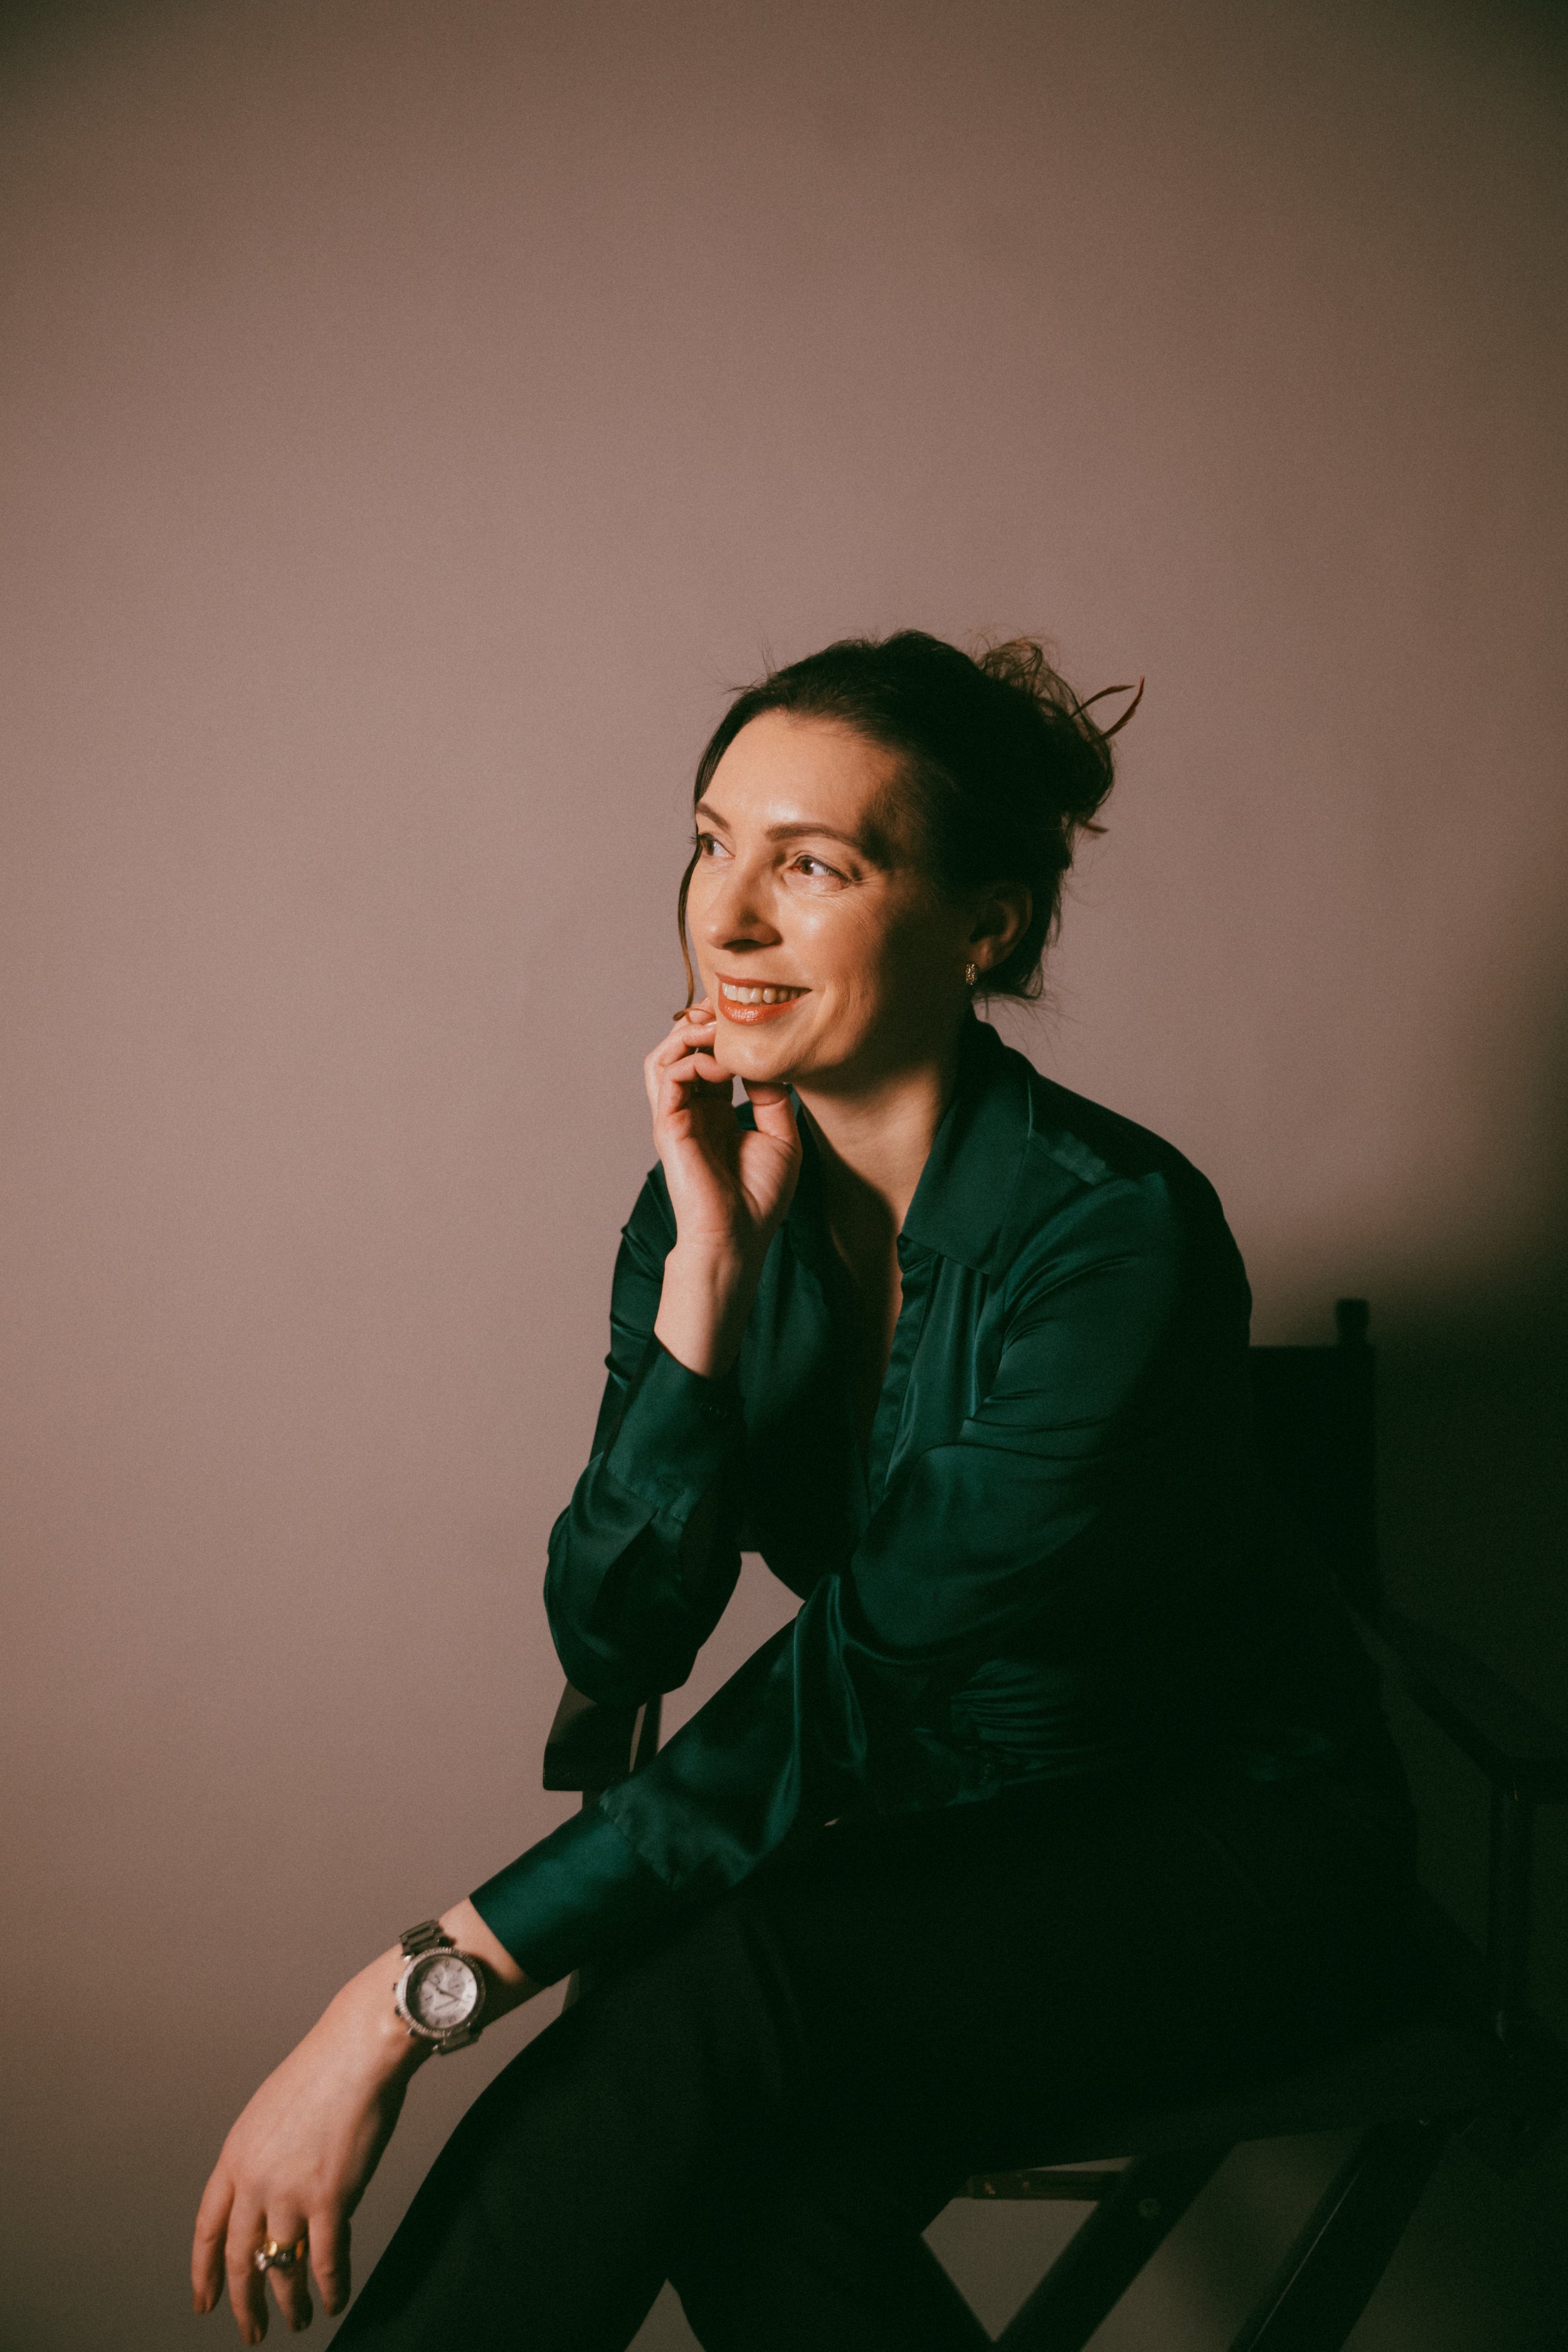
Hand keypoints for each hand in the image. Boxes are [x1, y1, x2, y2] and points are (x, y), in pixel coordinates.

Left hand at [191, 1950, 420, 2339]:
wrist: (357, 2050)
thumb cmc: (323, 2071)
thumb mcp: (269, 2113)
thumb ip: (263, 2158)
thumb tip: (272, 2199)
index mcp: (235, 2157)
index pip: (208, 2229)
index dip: (204, 2271)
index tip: (205, 2301)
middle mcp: (254, 2180)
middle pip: (240, 2259)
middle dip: (244, 2303)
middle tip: (250, 2330)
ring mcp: (290, 2192)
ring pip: (282, 2267)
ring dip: (289, 2302)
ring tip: (295, 2321)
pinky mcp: (330, 2198)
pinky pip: (326, 2260)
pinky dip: (329, 2289)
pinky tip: (332, 2302)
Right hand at [645, 1001, 800, 1375]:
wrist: (737, 1238)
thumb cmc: (759, 1198)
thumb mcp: (781, 1136)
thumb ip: (771, 1095)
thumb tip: (768, 1057)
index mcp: (713, 1112)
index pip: (707, 1057)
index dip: (723, 1032)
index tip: (751, 1016)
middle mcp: (690, 1110)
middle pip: (680, 1048)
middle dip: (702, 1022)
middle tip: (730, 1008)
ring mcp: (675, 1117)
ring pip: (664, 1056)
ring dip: (690, 1035)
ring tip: (720, 1029)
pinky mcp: (668, 1126)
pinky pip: (667, 1076)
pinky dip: (691, 1060)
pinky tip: (721, 1066)